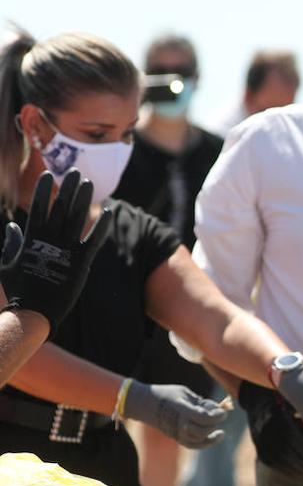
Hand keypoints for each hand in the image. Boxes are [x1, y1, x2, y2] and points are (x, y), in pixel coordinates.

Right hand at [1, 170, 112, 330]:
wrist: (33, 313)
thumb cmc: (20, 290)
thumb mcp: (8, 263)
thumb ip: (11, 244)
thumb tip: (12, 226)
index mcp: (31, 239)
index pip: (38, 208)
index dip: (43, 191)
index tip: (48, 175)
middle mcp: (49, 240)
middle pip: (60, 208)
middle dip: (67, 189)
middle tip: (74, 171)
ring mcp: (65, 250)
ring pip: (76, 219)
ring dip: (84, 199)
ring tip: (90, 183)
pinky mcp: (81, 263)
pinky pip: (94, 240)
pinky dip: (101, 225)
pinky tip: (109, 211)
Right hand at [123, 381, 227, 448]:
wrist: (144, 404)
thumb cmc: (166, 394)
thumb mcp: (184, 392)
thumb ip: (201, 402)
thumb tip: (218, 409)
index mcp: (181, 410)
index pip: (204, 418)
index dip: (217, 415)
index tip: (224, 411)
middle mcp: (179, 423)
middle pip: (203, 430)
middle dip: (215, 422)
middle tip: (220, 413)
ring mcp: (176, 433)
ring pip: (200, 438)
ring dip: (212, 431)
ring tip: (218, 423)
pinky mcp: (176, 437)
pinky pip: (195, 445)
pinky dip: (208, 442)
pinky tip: (218, 435)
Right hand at [237, 381, 302, 473]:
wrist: (257, 397)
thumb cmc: (284, 398)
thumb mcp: (294, 400)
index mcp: (276, 414)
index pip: (289, 436)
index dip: (301, 448)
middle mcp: (265, 426)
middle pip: (281, 448)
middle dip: (297, 460)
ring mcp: (259, 436)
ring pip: (273, 456)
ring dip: (289, 467)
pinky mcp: (256, 442)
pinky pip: (266, 459)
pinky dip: (278, 468)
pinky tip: (291, 472)